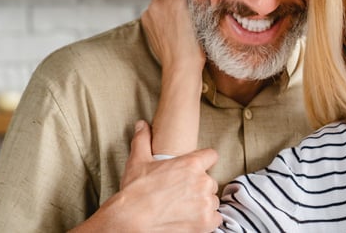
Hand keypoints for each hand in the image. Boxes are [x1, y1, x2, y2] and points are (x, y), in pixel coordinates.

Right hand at [75, 121, 221, 231]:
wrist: (130, 220)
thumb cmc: (134, 191)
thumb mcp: (137, 161)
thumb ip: (143, 140)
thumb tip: (141, 124)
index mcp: (191, 164)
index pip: (211, 156)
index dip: (204, 162)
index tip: (195, 170)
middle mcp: (202, 182)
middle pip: (210, 182)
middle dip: (199, 187)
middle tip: (181, 194)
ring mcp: (205, 203)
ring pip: (212, 200)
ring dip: (202, 204)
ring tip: (183, 207)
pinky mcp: (206, 222)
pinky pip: (216, 218)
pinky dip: (206, 220)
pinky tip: (190, 220)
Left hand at [143, 0, 204, 71]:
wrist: (180, 66)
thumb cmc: (197, 45)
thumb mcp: (202, 16)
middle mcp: (162, 0)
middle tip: (188, 4)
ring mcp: (151, 9)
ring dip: (169, 2)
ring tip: (179, 18)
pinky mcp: (145, 18)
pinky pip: (154, 8)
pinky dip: (161, 13)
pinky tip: (171, 25)